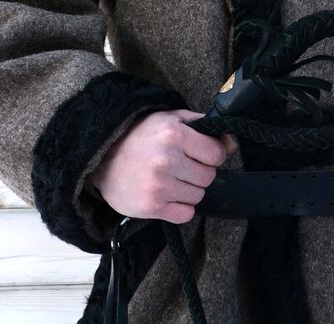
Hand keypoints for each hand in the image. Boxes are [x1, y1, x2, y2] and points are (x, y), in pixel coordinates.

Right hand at [91, 110, 234, 223]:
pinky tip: (166, 196)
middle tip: (181, 168)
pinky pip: (185, 214)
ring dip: (189, 190)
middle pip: (208, 177)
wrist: (101, 159)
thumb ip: (203, 127)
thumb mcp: (171, 119)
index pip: (217, 154)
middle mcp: (166, 159)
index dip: (212, 155)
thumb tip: (231, 143)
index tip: (200, 155)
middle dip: (199, 173)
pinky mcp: (151, 206)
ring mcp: (158, 185)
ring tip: (170, 180)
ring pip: (198, 196)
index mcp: (174, 134)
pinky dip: (180, 208)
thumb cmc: (141, 137)